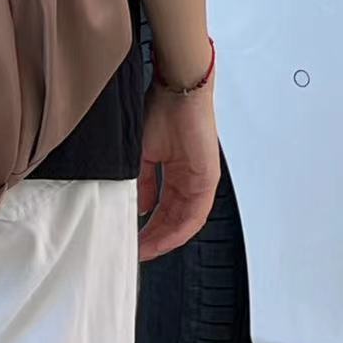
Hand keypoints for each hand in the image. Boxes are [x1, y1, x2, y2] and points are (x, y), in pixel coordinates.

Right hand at [138, 84, 219, 261]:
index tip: (134, 239)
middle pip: (174, 220)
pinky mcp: (208, 181)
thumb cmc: (160, 110)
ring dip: (165, 238)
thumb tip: (141, 206)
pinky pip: (195, 215)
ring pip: (185, 222)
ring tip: (146, 250)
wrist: (178, 91)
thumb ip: (143, 182)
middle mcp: (190, 180)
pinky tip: (163, 237)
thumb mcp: (142, 152)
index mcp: (176, 172)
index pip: (164, 208)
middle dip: (155, 238)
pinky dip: (178, 230)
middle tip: (138, 251)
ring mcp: (201, 182)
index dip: (149, 226)